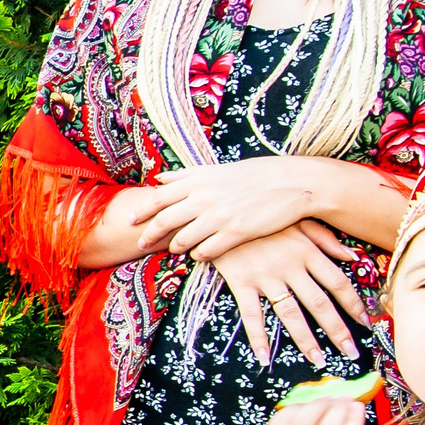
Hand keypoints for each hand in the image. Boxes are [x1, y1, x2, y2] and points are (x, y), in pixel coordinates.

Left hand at [136, 158, 335, 260]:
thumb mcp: (218, 169)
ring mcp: (219, 216)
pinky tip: (198, 255)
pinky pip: (205, 251)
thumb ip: (186, 174)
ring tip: (172, 250)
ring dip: (174, 246)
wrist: (295, 183)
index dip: (140, 211)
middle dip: (148, 235)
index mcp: (198, 180)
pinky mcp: (235, 233)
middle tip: (139, 244)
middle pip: (164, 221)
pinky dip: (198, 255)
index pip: (157, 197)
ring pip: (182, 239)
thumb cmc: (256, 175)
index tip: (128, 221)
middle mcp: (203, 198)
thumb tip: (158, 177)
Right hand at [206, 220, 366, 366]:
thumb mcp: (298, 220)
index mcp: (307, 251)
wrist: (221, 211)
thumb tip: (352, 257)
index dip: (354, 305)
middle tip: (350, 353)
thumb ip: (326, 239)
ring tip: (318, 360)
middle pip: (319, 304)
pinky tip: (264, 356)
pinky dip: (257, 336)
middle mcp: (290, 266)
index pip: (338, 283)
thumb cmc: (262, 215)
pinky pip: (251, 314)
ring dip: (305, 339)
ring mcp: (265, 276)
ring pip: (290, 313)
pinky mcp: (241, 282)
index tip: (364, 324)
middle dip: (337, 330)